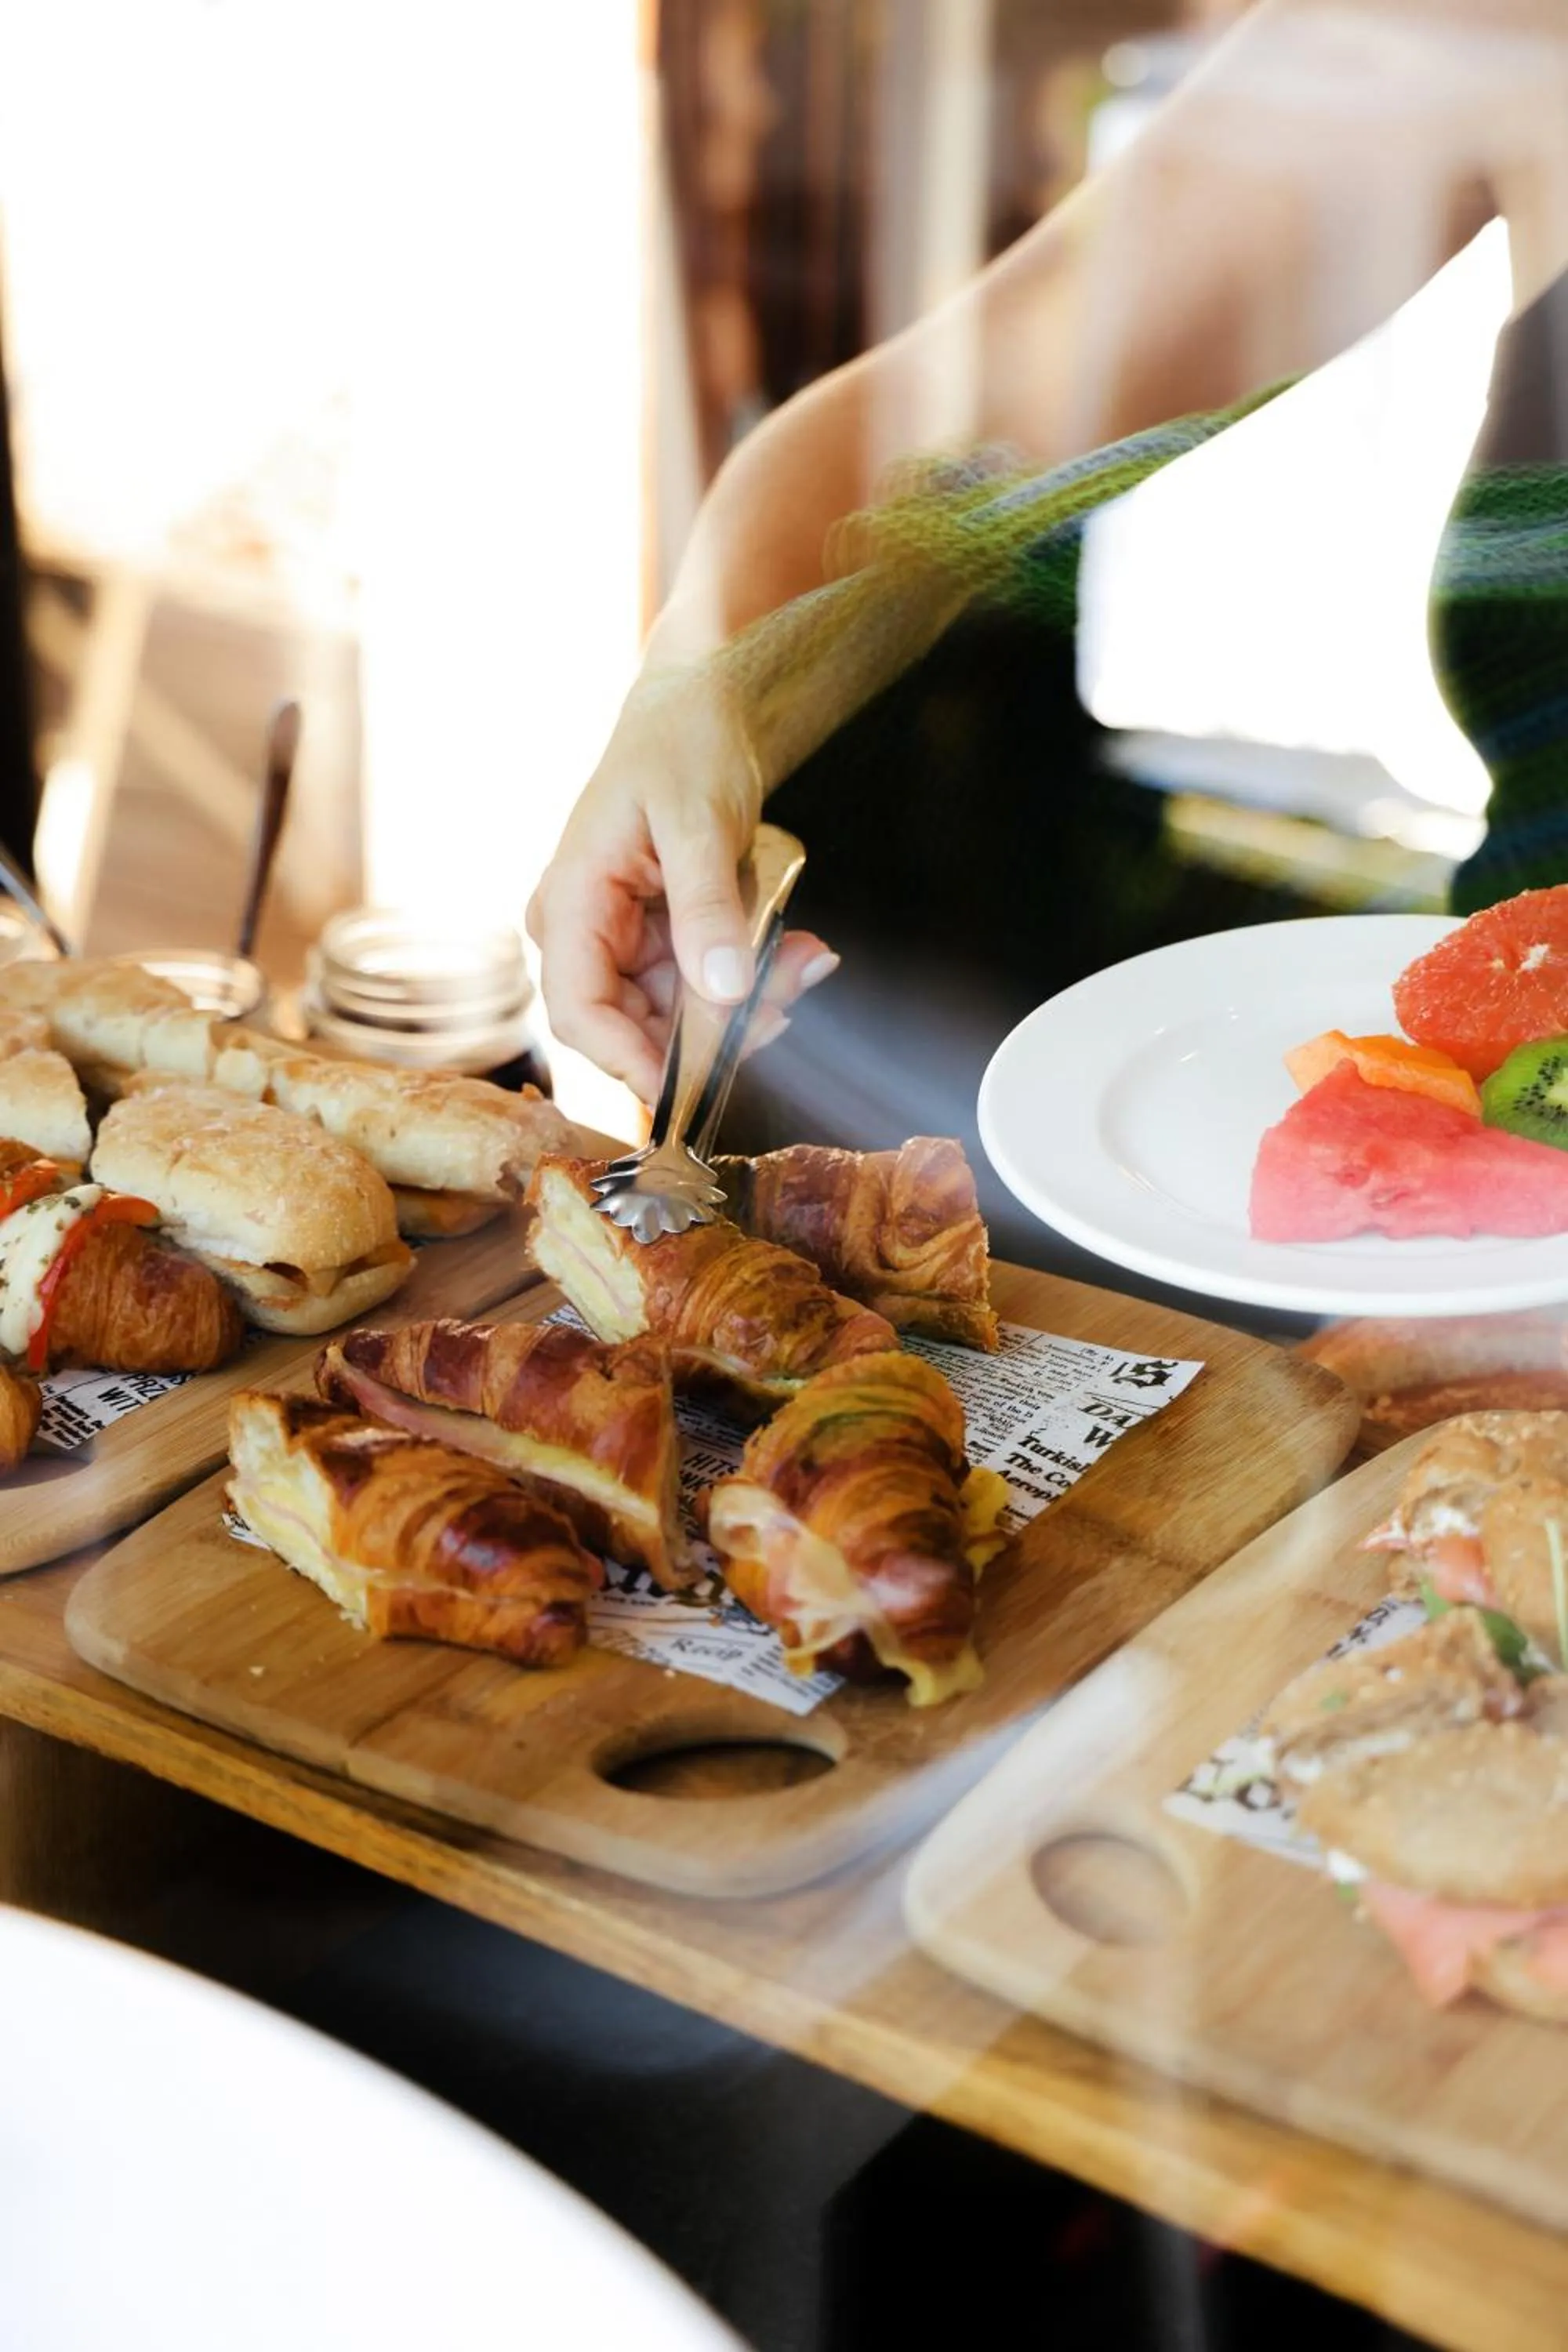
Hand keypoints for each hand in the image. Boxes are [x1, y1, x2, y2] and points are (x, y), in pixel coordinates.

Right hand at [527, 662, 837, 1104]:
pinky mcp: (659, 937)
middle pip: (636, 1023)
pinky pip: (702, 983)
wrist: (697, 704)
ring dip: (747, 1002)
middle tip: (790, 998)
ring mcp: (622, 937)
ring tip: (804, 961)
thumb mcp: (700, 822)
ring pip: (678, 1011)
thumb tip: (724, 993)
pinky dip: (750, 977)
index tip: (696, 1088)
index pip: (579, 1012)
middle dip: (715, 1029)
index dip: (631, 1062)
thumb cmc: (684, 744)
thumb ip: (707, 908)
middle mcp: (584, 930)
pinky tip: (793, 953)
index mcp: (570, 902)